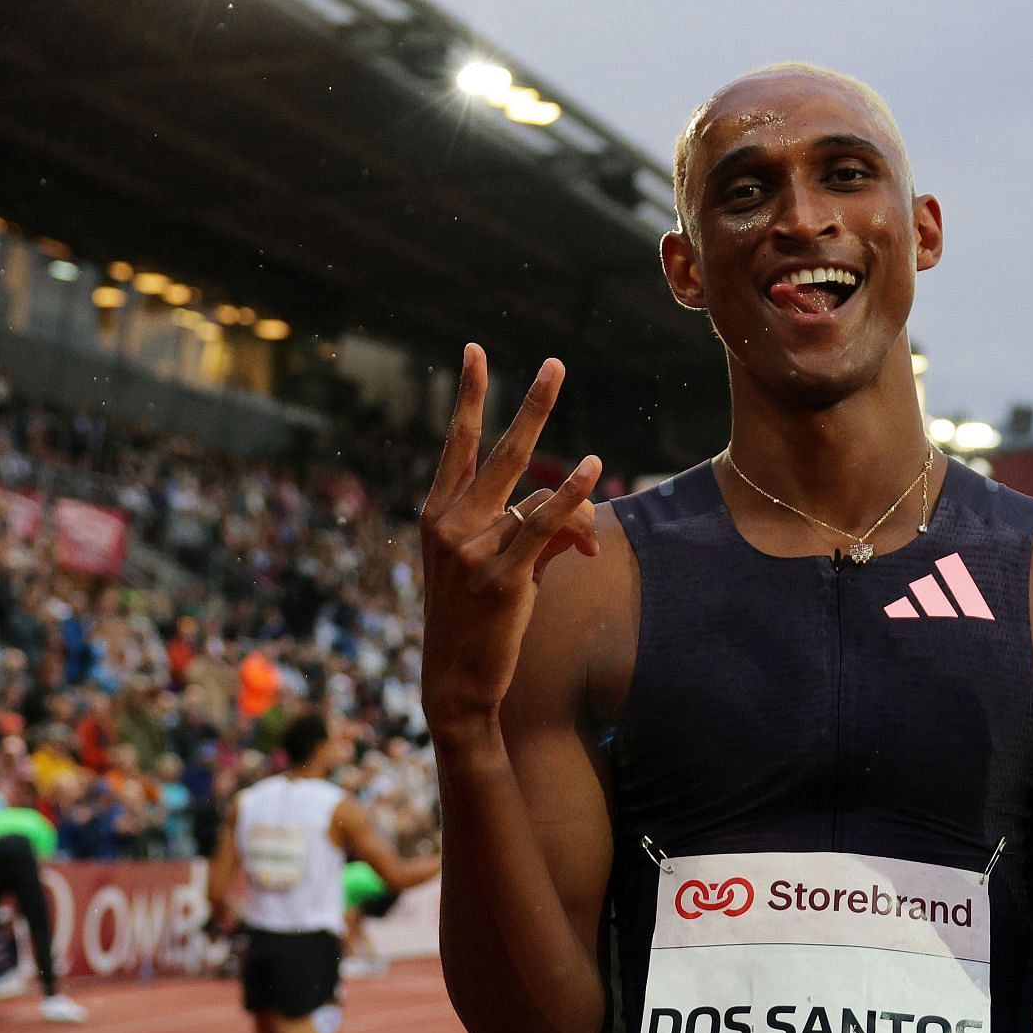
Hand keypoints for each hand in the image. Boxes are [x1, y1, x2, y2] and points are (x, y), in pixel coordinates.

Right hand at [420, 344, 601, 727]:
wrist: (456, 681)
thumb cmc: (477, 618)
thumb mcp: (495, 565)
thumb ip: (535, 531)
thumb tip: (585, 515)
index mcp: (439, 513)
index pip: (458, 444)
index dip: (470, 396)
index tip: (476, 351)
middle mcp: (450, 524)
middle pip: (502, 451)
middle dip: (534, 405)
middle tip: (558, 365)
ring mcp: (473, 550)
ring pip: (539, 500)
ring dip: (577, 509)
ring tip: (593, 491)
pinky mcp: (502, 578)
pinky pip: (544, 525)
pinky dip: (571, 496)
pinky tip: (592, 469)